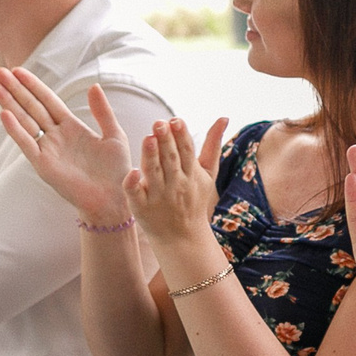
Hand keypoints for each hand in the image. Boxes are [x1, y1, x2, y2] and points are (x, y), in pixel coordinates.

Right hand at [0, 71, 136, 225]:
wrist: (114, 199)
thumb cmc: (116, 171)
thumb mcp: (114, 135)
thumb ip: (102, 111)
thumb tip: (94, 85)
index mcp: (71, 127)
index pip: (47, 101)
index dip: (33, 85)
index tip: (18, 70)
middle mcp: (56, 137)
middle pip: (31, 107)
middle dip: (15, 90)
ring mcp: (48, 150)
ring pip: (25, 121)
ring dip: (9, 104)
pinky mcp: (43, 165)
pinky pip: (27, 144)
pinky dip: (15, 130)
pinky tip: (4, 114)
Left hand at [127, 116, 228, 254]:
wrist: (183, 238)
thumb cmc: (194, 200)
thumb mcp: (208, 173)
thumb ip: (213, 144)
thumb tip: (223, 117)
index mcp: (191, 173)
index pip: (187, 151)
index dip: (181, 135)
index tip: (176, 120)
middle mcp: (176, 184)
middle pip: (171, 159)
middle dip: (166, 141)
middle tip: (159, 123)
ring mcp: (158, 196)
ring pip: (154, 173)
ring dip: (151, 156)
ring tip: (148, 138)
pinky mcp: (142, 207)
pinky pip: (137, 195)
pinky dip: (134, 184)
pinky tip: (132, 172)